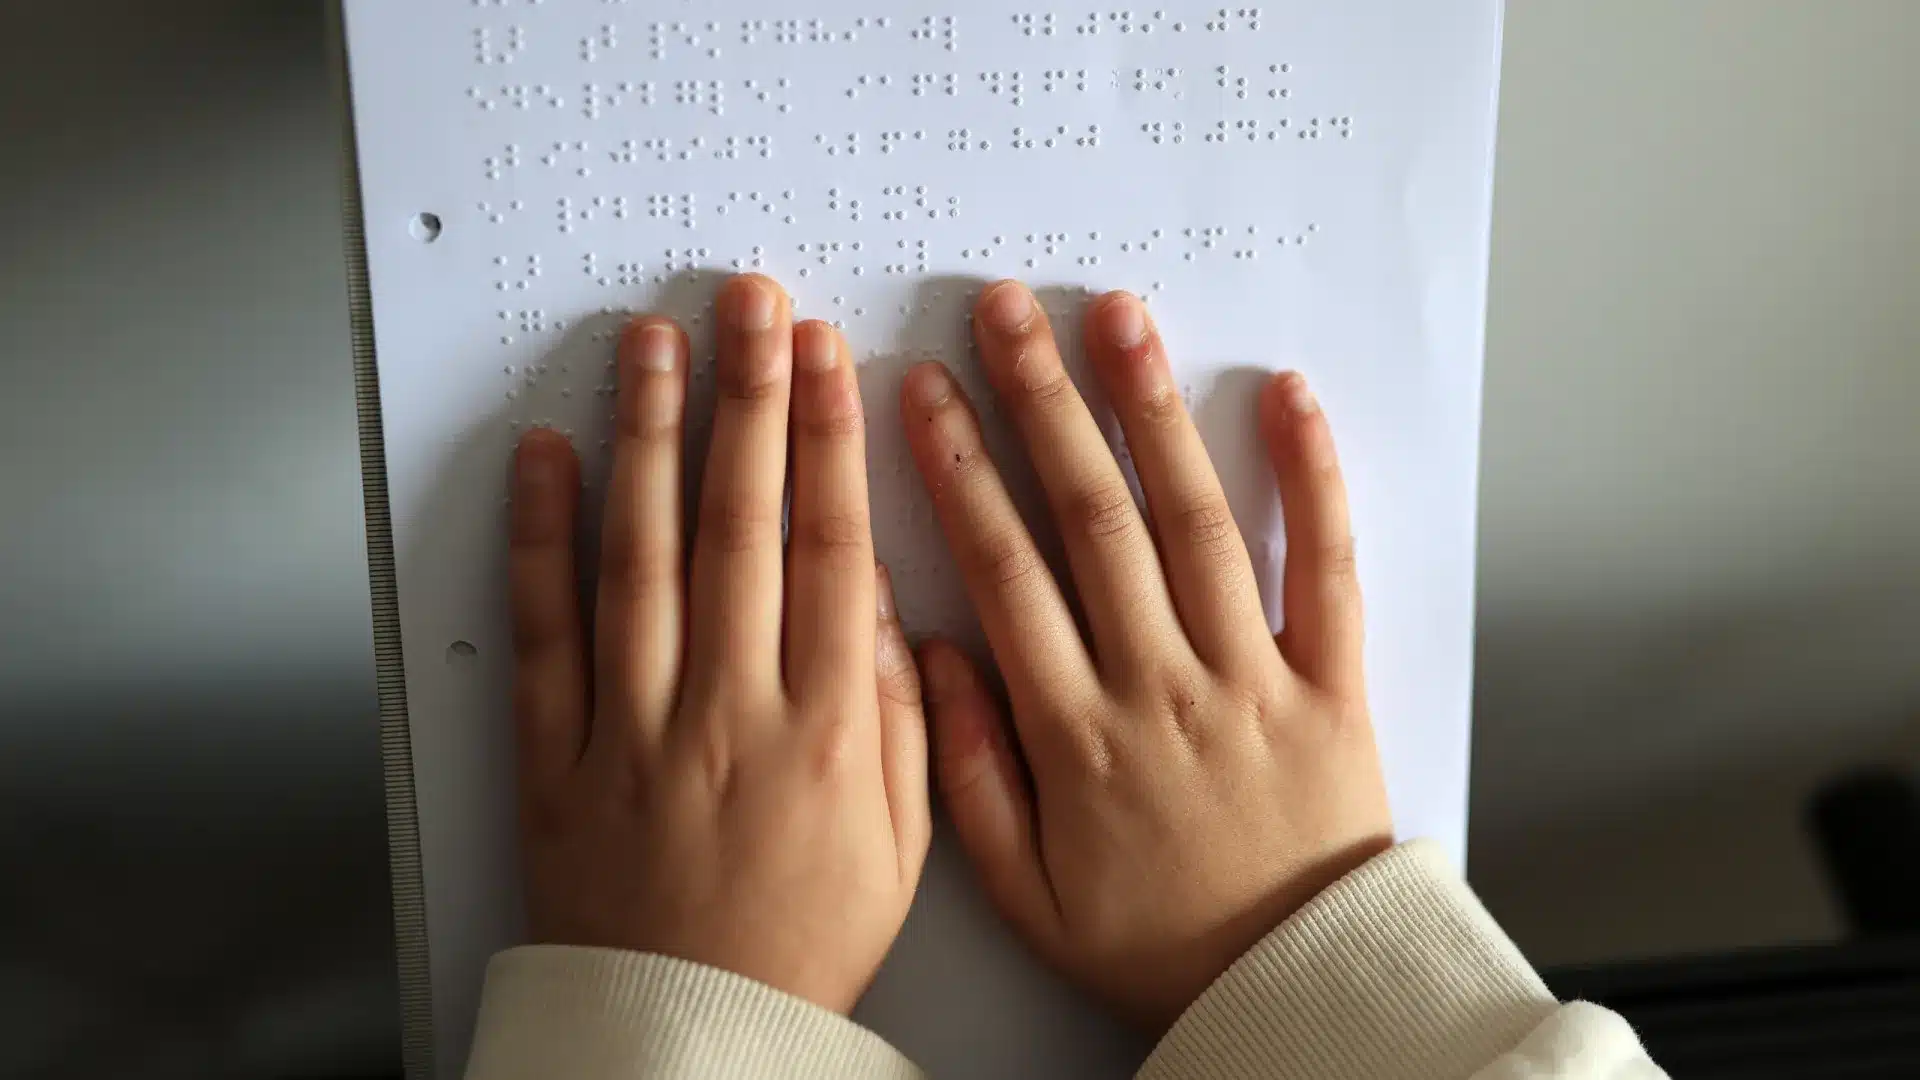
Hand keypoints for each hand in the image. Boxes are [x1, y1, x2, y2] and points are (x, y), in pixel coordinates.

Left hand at [508, 275, 929, 1014]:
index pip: (829, 547)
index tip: (824, 355)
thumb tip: (877, 592)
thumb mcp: (901, 839)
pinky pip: (545, 630)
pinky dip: (540, 536)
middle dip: (747, 397)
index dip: (827, 437)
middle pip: (740, 523)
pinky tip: (550, 456)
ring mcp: (633, 725)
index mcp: (823, 728)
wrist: (689, 1030)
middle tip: (747, 303)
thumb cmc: (801, 939)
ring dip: (651, 435)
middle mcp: (727, 708)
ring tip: (654, 343)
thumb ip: (898, 711)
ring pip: (642, 552)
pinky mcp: (556, 752)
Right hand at [902, 281, 1392, 1030]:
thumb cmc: (1153, 942)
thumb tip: (936, 650)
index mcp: (1077, 734)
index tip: (927, 392)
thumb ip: (966, 772)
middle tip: (1007, 310)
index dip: (960, 471)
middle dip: (1043, 403)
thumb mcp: (1024, 893)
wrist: (1291, 990)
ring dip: (1152, 411)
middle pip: (1094, 518)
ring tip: (1117, 319)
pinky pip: (1328, 565)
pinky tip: (1285, 393)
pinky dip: (1313, 475)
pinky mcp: (1333, 682)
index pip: (1006, 572)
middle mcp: (1163, 685)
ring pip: (1196, 521)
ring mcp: (1254, 676)